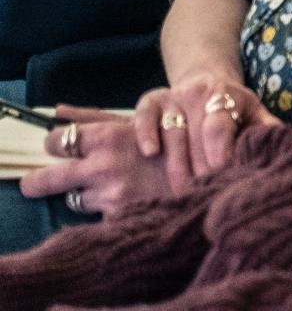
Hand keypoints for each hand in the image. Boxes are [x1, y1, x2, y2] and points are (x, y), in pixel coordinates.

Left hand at [19, 110, 171, 217]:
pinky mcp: (121, 218)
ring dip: (85, 195)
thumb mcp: (136, 119)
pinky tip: (124, 204)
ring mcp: (110, 195)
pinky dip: (107, 212)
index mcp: (105, 137)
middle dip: (39, 182)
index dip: (55, 146)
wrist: (215, 169)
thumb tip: (58, 110)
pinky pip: (98, 219)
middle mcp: (102, 167)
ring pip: (73, 200)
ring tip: (108, 189)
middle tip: (39, 183)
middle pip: (45, 180)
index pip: (57, 141)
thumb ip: (94, 116)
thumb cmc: (175, 134)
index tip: (60, 149)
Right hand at [131, 75, 279, 188]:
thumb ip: (268, 130)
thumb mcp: (255, 113)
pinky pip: (144, 114)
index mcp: (226, 95)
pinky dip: (145, 132)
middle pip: (193, 136)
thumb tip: (288, 149)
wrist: (207, 79)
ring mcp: (173, 96)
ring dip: (175, 165)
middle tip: (203, 195)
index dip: (219, 153)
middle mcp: (198, 93)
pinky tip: (150, 153)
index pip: (218, 127)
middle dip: (198, 169)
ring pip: (170, 132)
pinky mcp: (152, 100)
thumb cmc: (236, 107)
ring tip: (182, 193)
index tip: (222, 177)